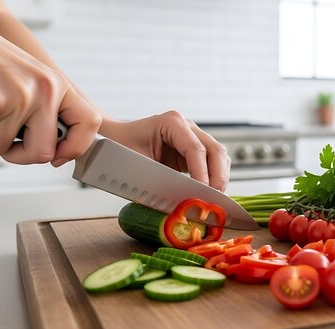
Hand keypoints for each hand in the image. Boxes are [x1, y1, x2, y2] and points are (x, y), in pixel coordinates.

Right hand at [0, 18, 100, 165]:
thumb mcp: (27, 80)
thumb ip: (45, 110)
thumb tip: (58, 152)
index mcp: (56, 84)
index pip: (89, 123)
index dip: (76, 148)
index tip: (58, 157)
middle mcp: (43, 90)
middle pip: (43, 153)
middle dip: (19, 154)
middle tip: (4, 139)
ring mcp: (19, 97)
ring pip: (2, 148)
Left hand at [101, 111, 230, 191]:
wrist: (115, 141)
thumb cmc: (121, 148)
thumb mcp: (136, 164)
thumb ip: (160, 180)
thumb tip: (182, 199)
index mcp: (171, 122)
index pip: (196, 149)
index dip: (202, 173)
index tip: (202, 194)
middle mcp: (186, 126)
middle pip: (215, 150)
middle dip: (218, 176)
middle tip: (214, 199)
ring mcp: (193, 136)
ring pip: (219, 156)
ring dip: (220, 178)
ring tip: (212, 199)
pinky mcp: (195, 149)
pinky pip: (213, 163)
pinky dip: (215, 178)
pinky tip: (208, 193)